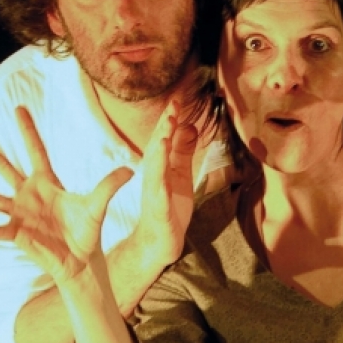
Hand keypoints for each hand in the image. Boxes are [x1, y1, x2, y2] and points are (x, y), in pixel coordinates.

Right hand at [0, 107, 131, 282]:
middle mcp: (29, 194)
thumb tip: (131, 169)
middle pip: (6, 167)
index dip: (28, 130)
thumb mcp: (98, 205)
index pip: (36, 151)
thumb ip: (110, 186)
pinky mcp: (16, 232)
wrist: (81, 258)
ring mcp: (20, 213)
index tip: (19, 108)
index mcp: (48, 183)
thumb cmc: (87, 230)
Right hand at [132, 100, 198, 268]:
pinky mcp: (158, 210)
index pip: (164, 139)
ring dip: (160, 145)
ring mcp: (154, 194)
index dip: (170, 119)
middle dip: (164, 125)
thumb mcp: (181, 175)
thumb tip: (188, 125)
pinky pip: (158, 191)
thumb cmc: (170, 209)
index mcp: (160, 168)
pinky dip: (159, 175)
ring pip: (155, 166)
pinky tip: (164, 162)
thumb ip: (183, 151)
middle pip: (157, 147)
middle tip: (173, 105)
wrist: (160, 244)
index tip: (177, 99)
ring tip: (168, 125)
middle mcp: (154, 177)